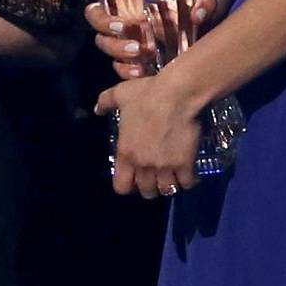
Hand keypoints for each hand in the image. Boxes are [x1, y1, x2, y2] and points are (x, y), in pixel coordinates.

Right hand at [83, 0, 231, 80]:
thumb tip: (201, 11)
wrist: (202, 44)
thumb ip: (204, 5)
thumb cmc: (195, 17)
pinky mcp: (130, 63)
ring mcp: (124, 41)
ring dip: (118, 48)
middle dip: (105, 22)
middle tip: (125, 27)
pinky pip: (118, 67)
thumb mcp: (202, 7)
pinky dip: (126, 70)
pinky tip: (141, 72)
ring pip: (104, 43)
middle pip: (96, 17)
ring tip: (141, 52)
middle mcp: (123, 18)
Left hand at [96, 71, 204, 200]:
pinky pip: (187, 183)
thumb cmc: (146, 94)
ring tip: (172, 177)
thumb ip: (105, 103)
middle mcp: (144, 165)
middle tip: (155, 177)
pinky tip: (189, 172)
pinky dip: (189, 180)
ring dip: (169, 185)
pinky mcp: (185, 163)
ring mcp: (165, 166)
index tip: (134, 178)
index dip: (127, 185)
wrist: (177, 94)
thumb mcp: (119, 94)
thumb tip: (97, 110)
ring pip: (167, 190)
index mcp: (126, 153)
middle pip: (147, 192)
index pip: (121, 186)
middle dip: (151, 187)